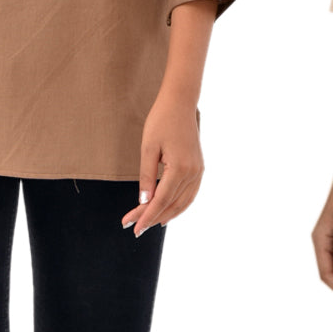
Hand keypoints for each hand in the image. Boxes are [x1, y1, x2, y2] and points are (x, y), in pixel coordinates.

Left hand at [121, 90, 203, 235]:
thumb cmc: (161, 121)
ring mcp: (198, 171)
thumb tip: (144, 201)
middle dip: (153, 218)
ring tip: (152, 224)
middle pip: (171, 204)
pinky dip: (179, 205)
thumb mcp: (148, 148)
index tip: (133, 227)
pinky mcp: (199, 168)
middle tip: (135, 228)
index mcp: (179, 169)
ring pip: (183, 202)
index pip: (160, 200)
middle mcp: (193, 173)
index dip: (146, 216)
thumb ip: (147, 177)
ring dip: (167, 215)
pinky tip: (169, 210)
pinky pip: (190, 194)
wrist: (180, 103)